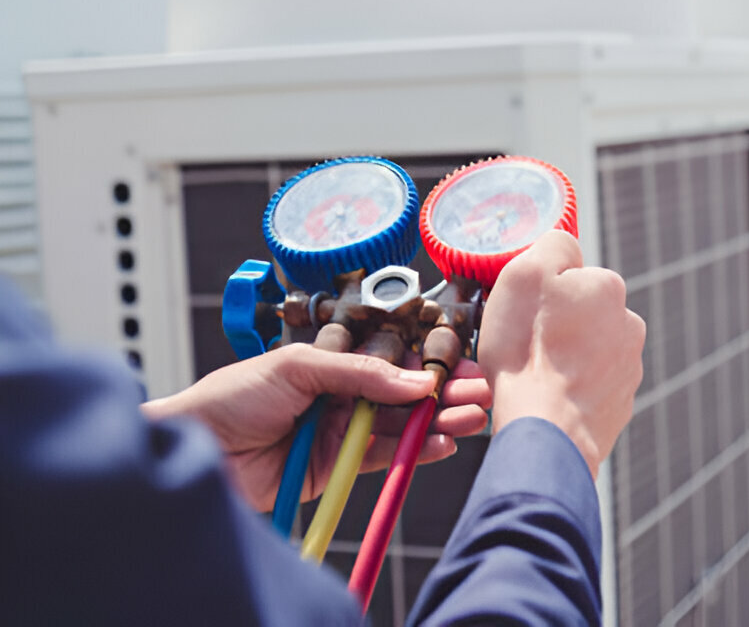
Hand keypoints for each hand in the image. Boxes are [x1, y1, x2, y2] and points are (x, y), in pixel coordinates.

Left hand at [142, 343, 491, 511]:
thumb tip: (412, 382)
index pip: (393, 358)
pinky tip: (443, 443)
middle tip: (477, 392)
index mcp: (332, 361)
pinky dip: (417, 452)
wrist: (195, 449)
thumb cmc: (230, 397)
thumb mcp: (296, 366)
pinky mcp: (340, 465)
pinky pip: (387, 458)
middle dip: (443, 391)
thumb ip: (359, 373)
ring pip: (403, 425)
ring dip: (439, 421)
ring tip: (470, 418)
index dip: (429, 362)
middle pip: (405, 392)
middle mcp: (342, 393)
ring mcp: (343, 430)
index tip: (461, 364)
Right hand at [478, 230, 645, 477]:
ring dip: (564, 356)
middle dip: (556, 324)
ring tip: (535, 374)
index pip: (570, 275)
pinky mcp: (621, 404)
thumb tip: (566, 247)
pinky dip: (570, 388)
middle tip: (524, 344)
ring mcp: (629, 367)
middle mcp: (629, 323)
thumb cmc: (528, 353)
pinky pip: (589, 385)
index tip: (523, 312)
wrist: (546, 431)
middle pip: (581, 312)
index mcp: (608, 287)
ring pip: (586, 349)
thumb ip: (552, 246)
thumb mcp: (524, 274)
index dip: (540, 292)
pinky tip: (549, 396)